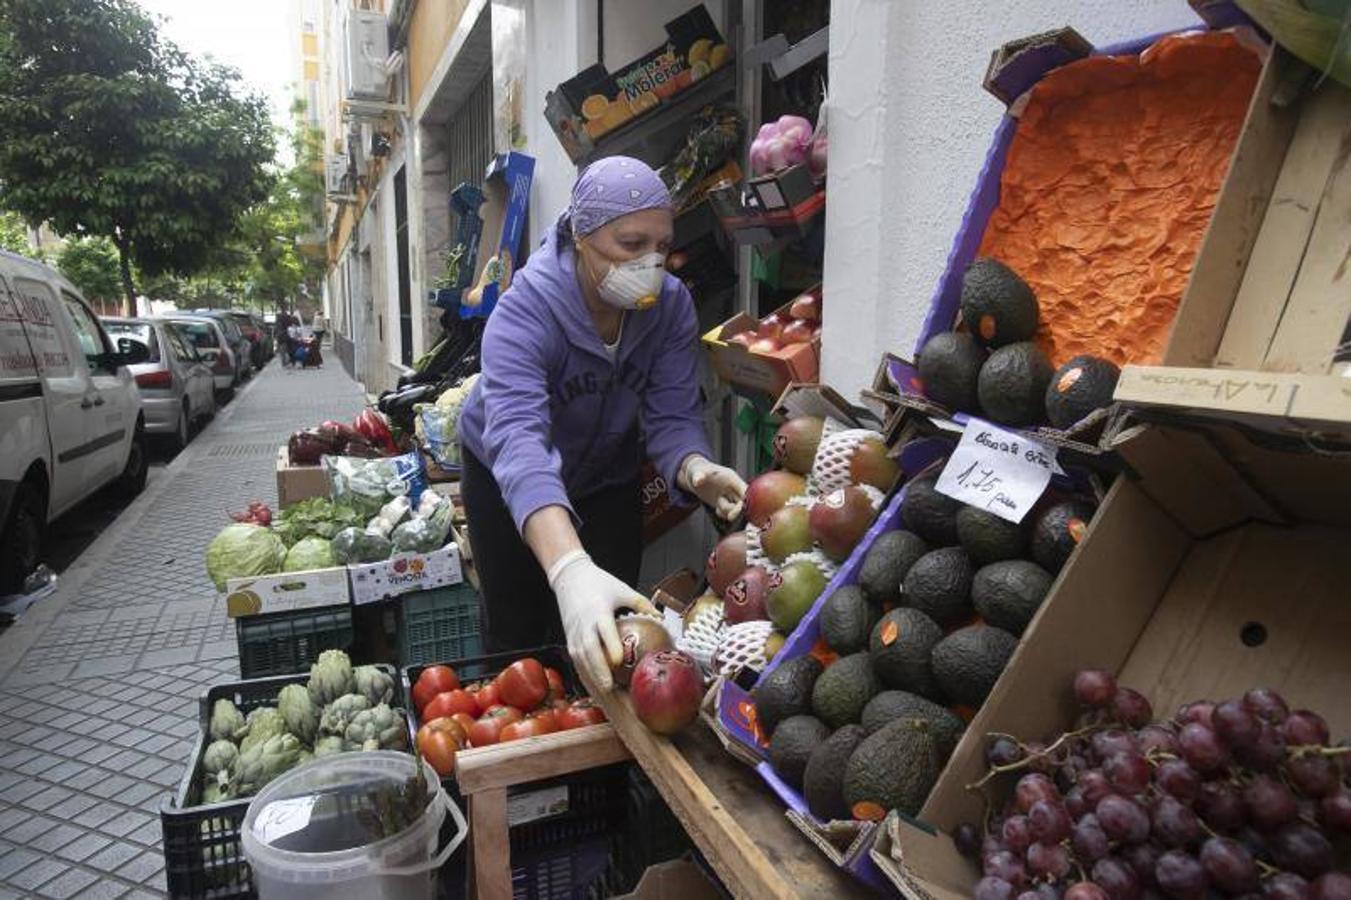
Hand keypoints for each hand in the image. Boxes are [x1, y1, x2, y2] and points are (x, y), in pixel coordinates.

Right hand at [548, 550, 656, 690]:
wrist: (569, 576)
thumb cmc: (598, 582)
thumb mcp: (623, 589)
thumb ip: (641, 604)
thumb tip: (662, 619)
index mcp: (598, 609)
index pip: (603, 629)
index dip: (610, 645)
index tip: (618, 660)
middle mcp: (584, 622)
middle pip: (589, 650)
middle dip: (598, 669)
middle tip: (610, 687)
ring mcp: (574, 631)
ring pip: (580, 657)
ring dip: (591, 676)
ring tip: (604, 693)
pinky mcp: (569, 637)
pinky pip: (576, 659)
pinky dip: (584, 673)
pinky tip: (593, 686)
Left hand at [679, 455, 746, 521]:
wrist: (694, 475)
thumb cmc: (698, 470)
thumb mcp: (697, 473)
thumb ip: (698, 477)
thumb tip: (697, 481)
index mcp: (732, 478)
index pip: (745, 490)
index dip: (746, 500)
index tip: (740, 508)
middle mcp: (732, 487)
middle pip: (743, 501)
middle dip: (737, 510)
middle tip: (729, 517)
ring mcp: (728, 495)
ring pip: (735, 508)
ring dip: (726, 511)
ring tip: (717, 506)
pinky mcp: (723, 502)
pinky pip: (727, 512)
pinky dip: (722, 514)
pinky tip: (716, 510)